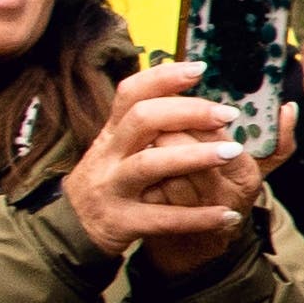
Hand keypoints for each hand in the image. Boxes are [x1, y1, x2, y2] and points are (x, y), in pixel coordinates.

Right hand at [66, 62, 267, 282]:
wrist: (70, 233)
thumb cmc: (108, 182)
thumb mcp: (117, 149)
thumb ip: (146, 125)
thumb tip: (189, 92)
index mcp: (112, 133)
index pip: (131, 94)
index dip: (163, 78)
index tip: (200, 69)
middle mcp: (108, 156)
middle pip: (143, 120)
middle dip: (188, 112)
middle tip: (227, 114)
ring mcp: (112, 188)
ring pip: (151, 164)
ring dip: (196, 156)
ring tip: (233, 152)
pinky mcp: (120, 222)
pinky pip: (162, 218)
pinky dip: (197, 217)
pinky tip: (227, 215)